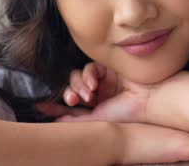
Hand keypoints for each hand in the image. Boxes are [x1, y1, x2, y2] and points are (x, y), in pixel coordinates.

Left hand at [35, 62, 152, 122]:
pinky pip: (90, 67)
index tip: (40, 105)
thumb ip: (75, 120)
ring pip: (78, 76)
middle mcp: (96, 93)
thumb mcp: (97, 121)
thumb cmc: (127, 115)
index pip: (70, 104)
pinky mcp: (107, 67)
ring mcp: (102, 79)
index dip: (55, 104)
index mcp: (93, 108)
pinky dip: (89, 74)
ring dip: (80, 84)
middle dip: (70, 93)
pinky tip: (95, 83)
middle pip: (72, 87)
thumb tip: (54, 122)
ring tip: (88, 93)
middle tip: (74, 100)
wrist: (147, 100)